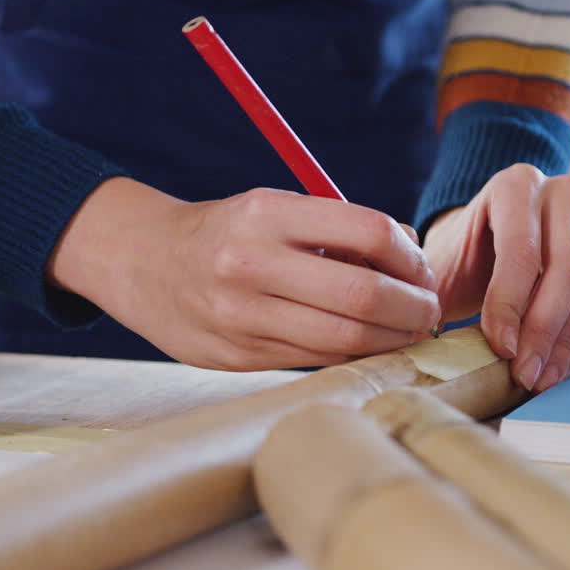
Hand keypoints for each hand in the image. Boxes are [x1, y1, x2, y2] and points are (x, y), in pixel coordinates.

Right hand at [51, 179, 440, 370]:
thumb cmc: (223, 232)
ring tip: (409, 332)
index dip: (411, 255)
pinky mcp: (235, 357)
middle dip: (414, 308)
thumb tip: (409, 254)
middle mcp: (251, 264)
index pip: (368, 232)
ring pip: (343, 340)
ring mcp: (240, 316)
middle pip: (363, 296)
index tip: (421, 269)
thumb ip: (334, 229)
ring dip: (391, 340)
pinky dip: (352, 355)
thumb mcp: (271, 208)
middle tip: (429, 311)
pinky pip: (314, 360)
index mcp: (266, 214)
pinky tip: (366, 345)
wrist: (140, 262)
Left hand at [423, 164, 569, 392]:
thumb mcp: (438, 266)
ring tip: (541, 378)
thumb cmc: (458, 255)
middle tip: (525, 373)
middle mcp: (561, 194)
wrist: (484, 241)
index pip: (522, 252)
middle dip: (544, 331)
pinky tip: (562, 369)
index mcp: (515, 186)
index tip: (501, 350)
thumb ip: (433, 293)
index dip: (512, 306)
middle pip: (568, 269)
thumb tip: (428, 336)